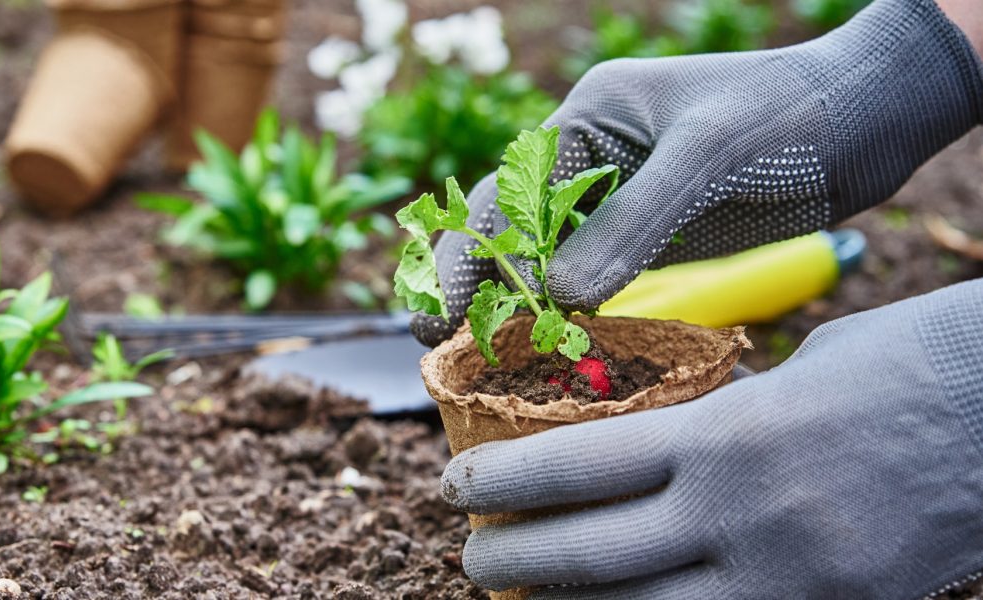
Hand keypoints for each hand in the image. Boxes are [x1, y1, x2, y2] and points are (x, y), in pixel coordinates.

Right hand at [412, 0, 982, 346]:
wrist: (864, 120)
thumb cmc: (787, 115)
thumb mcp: (706, 158)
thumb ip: (633, 224)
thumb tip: (561, 296)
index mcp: (586, 121)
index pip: (506, 194)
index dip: (471, 254)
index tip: (447, 312)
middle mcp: (589, 161)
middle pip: (507, 227)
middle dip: (470, 282)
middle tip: (433, 343)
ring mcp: (617, 201)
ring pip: (543, 258)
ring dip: (512, 303)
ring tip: (478, 359)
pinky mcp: (648, 237)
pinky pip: (591, 278)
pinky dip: (565, 312)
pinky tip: (550, 347)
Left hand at [440, 279, 982, 598]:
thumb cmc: (908, 364)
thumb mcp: (793, 374)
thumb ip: (721, 418)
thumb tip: (664, 446)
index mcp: (725, 434)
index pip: (577, 466)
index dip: (502, 480)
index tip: (455, 483)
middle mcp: (742, 514)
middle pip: (593, 557)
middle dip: (514, 560)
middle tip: (470, 557)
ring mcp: (791, 578)